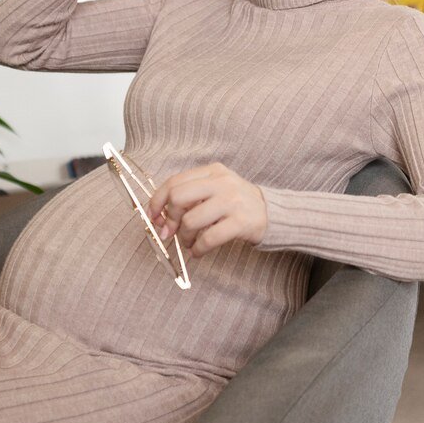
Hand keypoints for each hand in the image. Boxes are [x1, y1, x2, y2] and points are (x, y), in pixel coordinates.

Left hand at [147, 163, 267, 256]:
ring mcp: (232, 201)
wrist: (271, 213)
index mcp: (212, 171)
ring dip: (184, 237)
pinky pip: (208, 239)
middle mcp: (222, 182)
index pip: (174, 182)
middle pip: (178, 198)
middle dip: (169, 219)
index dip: (157, 201)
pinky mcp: (240, 222)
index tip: (152, 217)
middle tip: (170, 232)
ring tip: (189, 243)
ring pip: (190, 221)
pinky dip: (197, 249)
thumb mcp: (215, 189)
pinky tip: (198, 251)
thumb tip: (159, 218)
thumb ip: (190, 197)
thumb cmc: (236, 203)